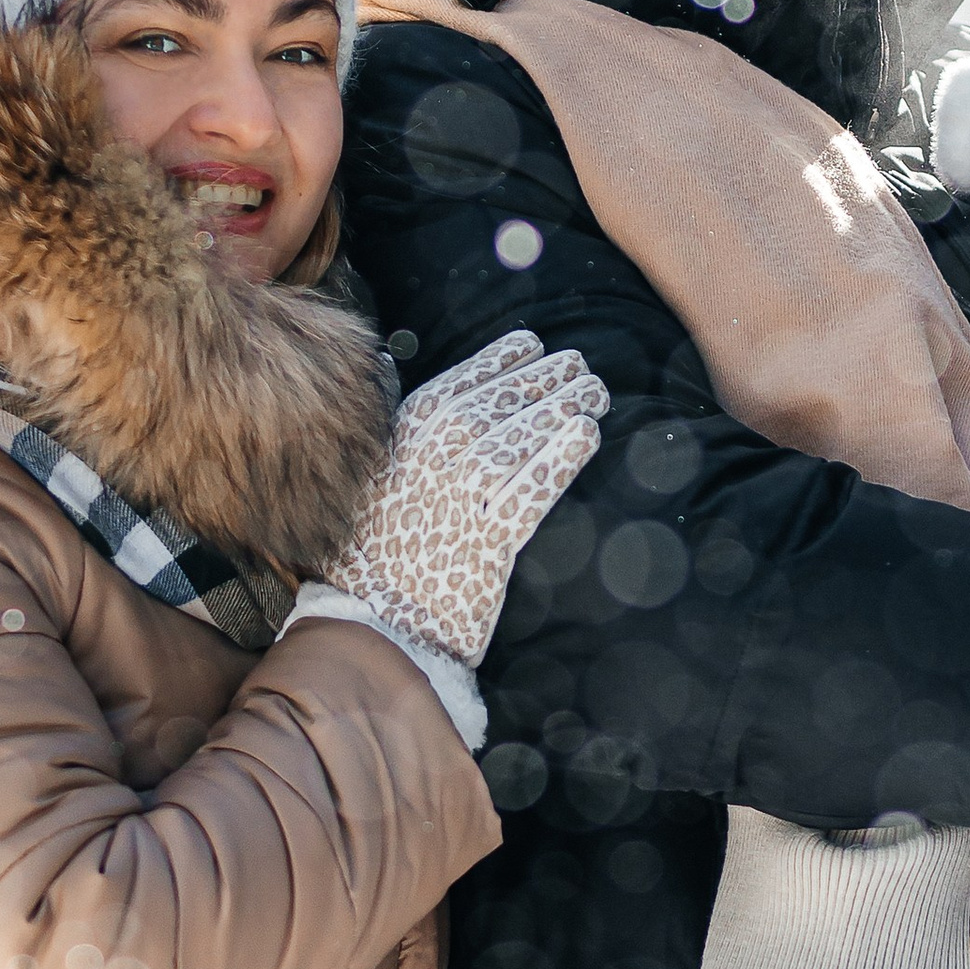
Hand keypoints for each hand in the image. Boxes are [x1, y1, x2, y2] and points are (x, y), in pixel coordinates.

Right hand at [318, 331, 605, 665]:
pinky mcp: (489, 539)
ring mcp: (463, 494)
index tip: (539, 349)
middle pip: (507, 399)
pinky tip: (586, 435)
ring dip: (567, 407)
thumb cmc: (377, 542)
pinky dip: (563, 457)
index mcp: (407, 430)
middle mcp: (436, 453)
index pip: (469, 376)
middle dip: (551, 378)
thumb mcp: (374, 470)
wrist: (373, 619)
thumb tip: (403, 368)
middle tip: (583, 371)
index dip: (511, 359)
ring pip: (526, 435)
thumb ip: (400, 424)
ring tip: (595, 395)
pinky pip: (534, 488)